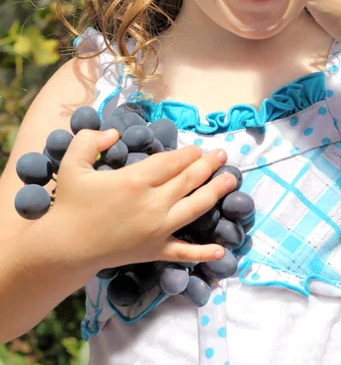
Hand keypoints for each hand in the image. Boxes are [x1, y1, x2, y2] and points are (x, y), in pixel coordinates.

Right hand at [49, 129, 236, 273]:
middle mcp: (153, 203)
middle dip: (208, 165)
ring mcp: (158, 229)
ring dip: (216, 192)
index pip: (172, 162)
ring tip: (231, 180)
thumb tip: (113, 132)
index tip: (197, 148)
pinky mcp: (155, 250)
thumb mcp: (73, 164)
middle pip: (188, 180)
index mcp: (135, 180)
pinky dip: (204, 252)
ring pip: (196, 207)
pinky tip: (221, 249)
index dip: (188, 153)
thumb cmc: (71, 204)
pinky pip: (184, 252)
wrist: (66, 247)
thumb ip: (91, 140)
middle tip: (223, 155)